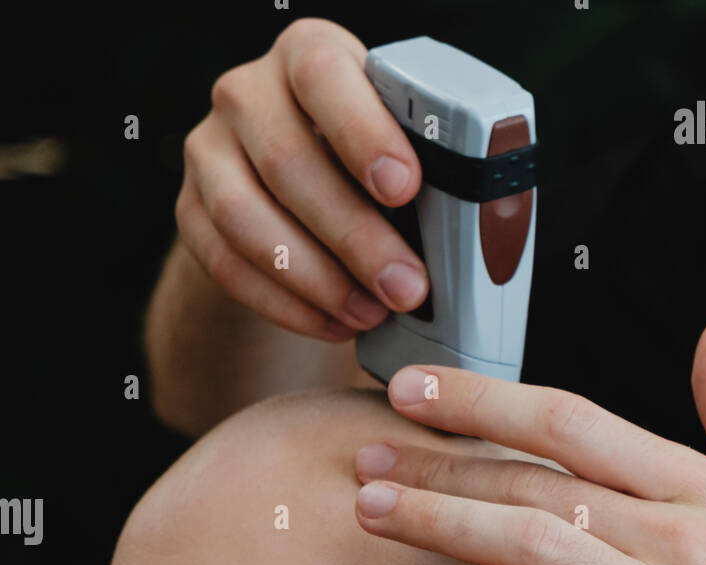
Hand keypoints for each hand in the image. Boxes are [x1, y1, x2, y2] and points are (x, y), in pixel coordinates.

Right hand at [176, 17, 428, 341]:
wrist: (294, 198)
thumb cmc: (365, 170)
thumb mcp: (395, 149)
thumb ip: (421, 170)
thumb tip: (472, 227)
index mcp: (308, 56)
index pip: (324, 76)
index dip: (363, 133)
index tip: (404, 187)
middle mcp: (247, 93)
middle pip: (288, 162)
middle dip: (355, 236)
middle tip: (407, 288)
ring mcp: (210, 151)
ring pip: (246, 218)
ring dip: (317, 279)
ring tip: (370, 315)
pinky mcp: (190, 211)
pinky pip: (227, 264)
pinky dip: (285, 305)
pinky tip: (333, 324)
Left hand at [353, 320, 705, 564]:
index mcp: (701, 487)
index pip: (572, 421)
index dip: (485, 399)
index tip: (420, 388)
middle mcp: (675, 533)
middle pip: (535, 477)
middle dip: (438, 458)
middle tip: (369, 450)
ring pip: (531, 541)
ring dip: (442, 522)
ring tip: (375, 511)